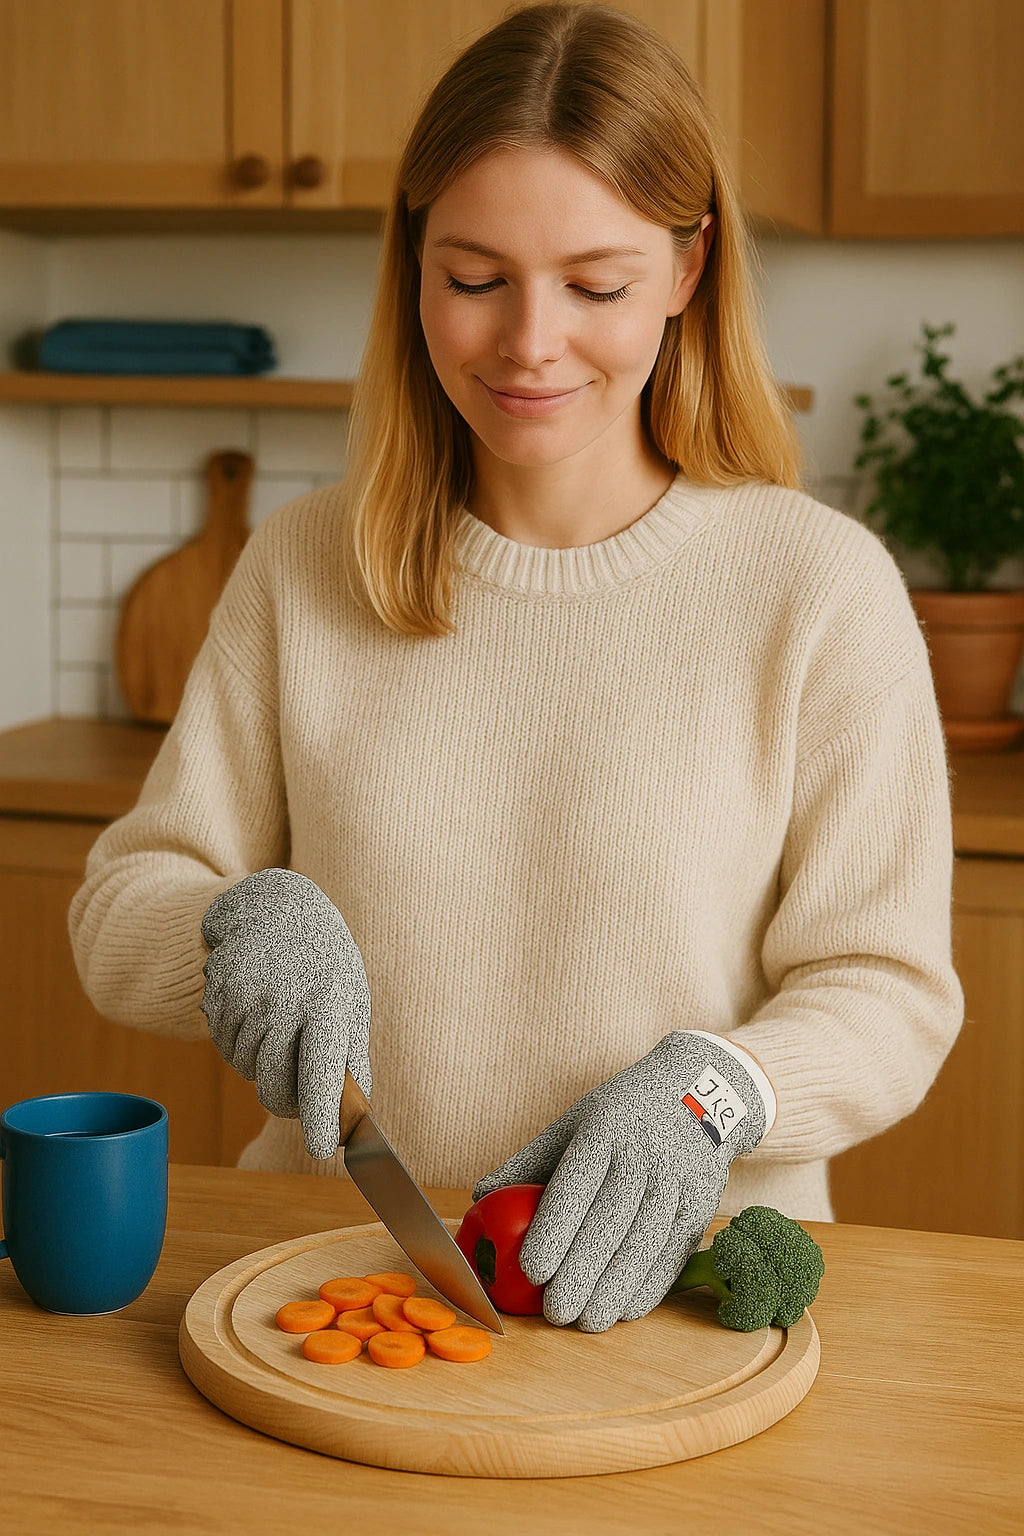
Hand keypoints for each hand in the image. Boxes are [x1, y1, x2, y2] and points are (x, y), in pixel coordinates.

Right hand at [200, 868, 370, 1158]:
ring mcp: (247, 994)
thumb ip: (351, 1056)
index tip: (323, 1150)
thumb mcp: (350, 1000)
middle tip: (294, 1094)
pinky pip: (223, 1044)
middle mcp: (286, 999)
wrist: (276, 908)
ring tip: (278, 1027)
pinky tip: (255, 1011)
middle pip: (275, 1084)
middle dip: (284, 1101)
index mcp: (328, 1002)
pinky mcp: (217, 990)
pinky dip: (238, 1041)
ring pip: (245, 1068)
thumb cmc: (324, 964)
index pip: (322, 1070)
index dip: (322, 1114)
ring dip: (259, 1065)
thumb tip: (355, 1114)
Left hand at [472, 1031, 773, 1332]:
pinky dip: (650, 1286)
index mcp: (603, 1131)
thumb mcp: (573, 1122)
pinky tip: (626, 1310)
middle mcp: (643, 1155)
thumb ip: (528, 1162)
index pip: (576, 1185)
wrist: (696, 1094)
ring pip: (644, 1242)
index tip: (532, 1270)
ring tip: (588, 1321)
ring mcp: (677, 1180)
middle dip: (582, 1271)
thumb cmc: (617, 1116)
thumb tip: (480, 1198)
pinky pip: (673, 1252)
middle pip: (611, 1221)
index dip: (555, 1229)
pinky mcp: (701, 1204)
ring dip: (615, 1288)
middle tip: (557, 1312)